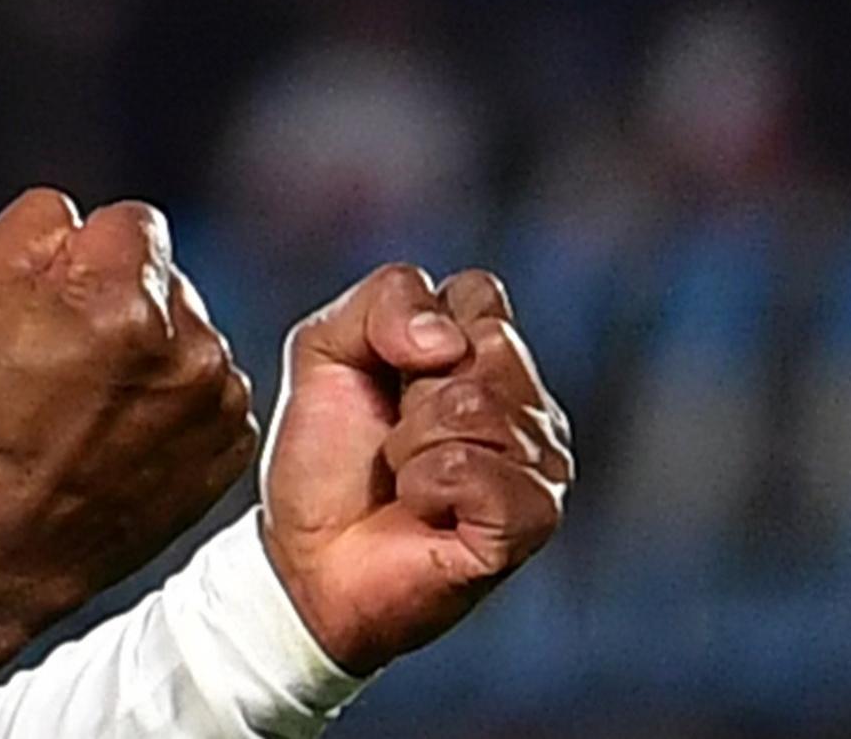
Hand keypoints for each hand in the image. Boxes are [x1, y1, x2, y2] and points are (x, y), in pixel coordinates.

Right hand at [0, 190, 257, 612]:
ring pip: (192, 331)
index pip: (132, 221)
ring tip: (96, 403)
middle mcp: (188, 344)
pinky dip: (176, 400)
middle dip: (124, 299)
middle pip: (166, 277)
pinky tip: (127, 431)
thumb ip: (35, 220)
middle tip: (70, 358)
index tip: (59, 302)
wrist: (10, 534)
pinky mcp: (232, 441)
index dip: (85, 255)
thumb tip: (83, 218)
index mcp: (123, 297)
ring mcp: (217, 398)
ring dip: (154, 349)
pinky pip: (210, 386)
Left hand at [258, 264, 572, 672]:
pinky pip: (474, 469)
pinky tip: (424, 510)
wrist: (307, 557)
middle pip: (484, 346)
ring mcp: (542, 464)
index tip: (387, 377)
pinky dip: (426, 486)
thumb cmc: (327, 459)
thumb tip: (446, 338)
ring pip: (476, 408)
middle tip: (394, 441)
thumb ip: (382, 301)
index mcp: (489, 354)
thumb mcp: (327, 350)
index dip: (412, 328)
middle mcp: (532, 405)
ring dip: (411, 445)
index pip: (478, 292)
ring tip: (405, 478)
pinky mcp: (532, 519)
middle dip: (411, 392)